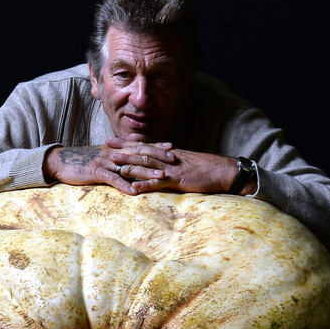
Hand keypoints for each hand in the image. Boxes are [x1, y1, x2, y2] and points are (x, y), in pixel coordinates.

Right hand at [44, 142, 172, 195]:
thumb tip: (131, 160)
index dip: (155, 146)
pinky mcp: (96, 172)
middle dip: (157, 157)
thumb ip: (117, 157)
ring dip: (146, 173)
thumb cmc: (83, 161)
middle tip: (174, 160)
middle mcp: (114, 153)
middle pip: (139, 153)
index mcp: (116, 149)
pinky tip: (134, 192)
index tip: (171, 148)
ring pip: (130, 166)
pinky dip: (124, 185)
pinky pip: (112, 179)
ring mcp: (105, 162)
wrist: (62, 162)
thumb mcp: (103, 157)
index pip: (139, 146)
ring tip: (161, 178)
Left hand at [107, 145, 255, 195]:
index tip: (112, 141)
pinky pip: (159, 183)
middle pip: (142, 151)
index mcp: (169, 154)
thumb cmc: (207, 169)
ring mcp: (173, 168)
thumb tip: (159, 165)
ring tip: (113, 164)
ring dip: (129, 164)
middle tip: (104, 147)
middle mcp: (168, 158)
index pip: (144, 146)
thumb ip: (172, 163)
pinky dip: (145, 184)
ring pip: (147, 164)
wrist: (224, 171)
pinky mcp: (179, 180)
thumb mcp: (187, 163)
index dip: (127, 143)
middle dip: (122, 149)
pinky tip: (133, 187)